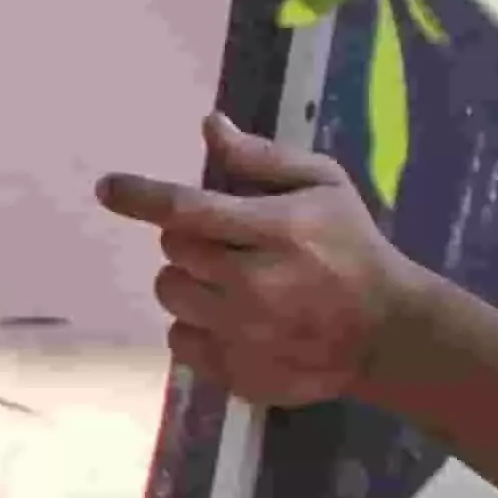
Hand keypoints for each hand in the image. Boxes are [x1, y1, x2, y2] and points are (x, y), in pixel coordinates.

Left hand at [93, 115, 418, 409]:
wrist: (389, 333)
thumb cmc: (354, 248)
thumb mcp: (326, 185)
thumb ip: (264, 158)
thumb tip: (208, 125)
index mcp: (278, 230)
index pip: (186, 208)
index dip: (139, 194)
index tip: (108, 187)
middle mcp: (256, 284)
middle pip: (174, 249)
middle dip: (189, 238)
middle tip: (229, 242)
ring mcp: (245, 334)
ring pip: (171, 293)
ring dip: (189, 281)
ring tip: (230, 282)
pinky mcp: (238, 371)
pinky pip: (179, 341)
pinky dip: (196, 326)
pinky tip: (233, 319)